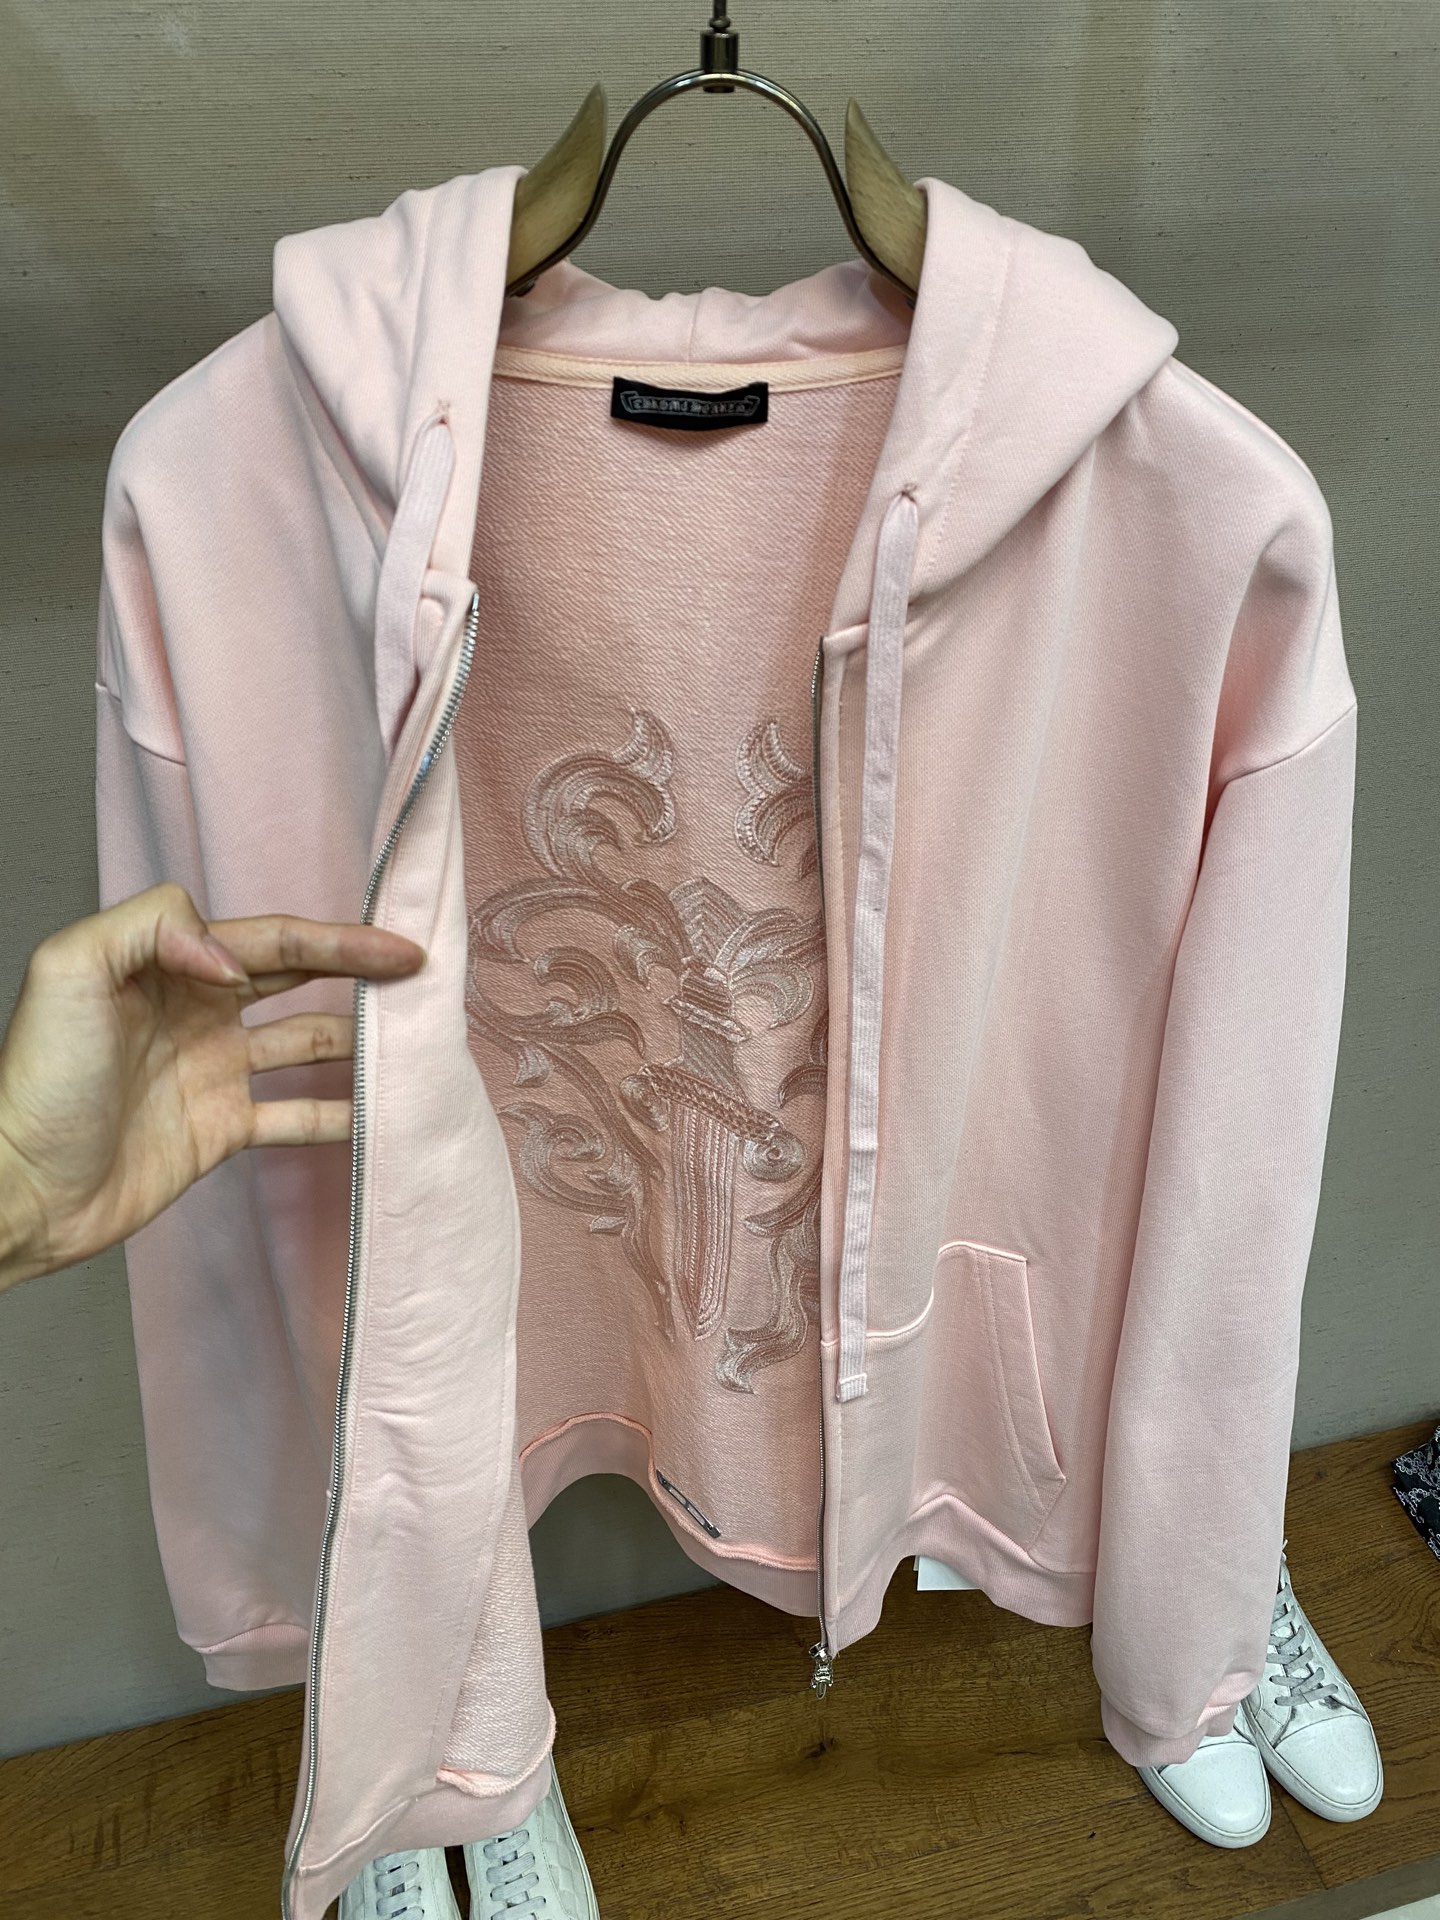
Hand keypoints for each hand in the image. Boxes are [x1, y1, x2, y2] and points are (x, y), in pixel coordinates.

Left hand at [0, 883, 425, 1292]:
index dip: (338, 940)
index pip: (272, 940)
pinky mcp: (220, 1131)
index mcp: (168, 967)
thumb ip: (153, 929)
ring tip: (415, 1041)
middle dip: (360, 972)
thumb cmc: (35, 1082)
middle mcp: (198, 1011)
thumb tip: (234, 960)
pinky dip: (342, 1112)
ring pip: (308, 1042)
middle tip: (422, 978)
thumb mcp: (70, 970)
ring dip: (359, 1038)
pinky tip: (382, 1112)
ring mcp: (214, 1072)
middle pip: (299, 979)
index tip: (397, 950)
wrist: (19, 1189)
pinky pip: (296, 1114)